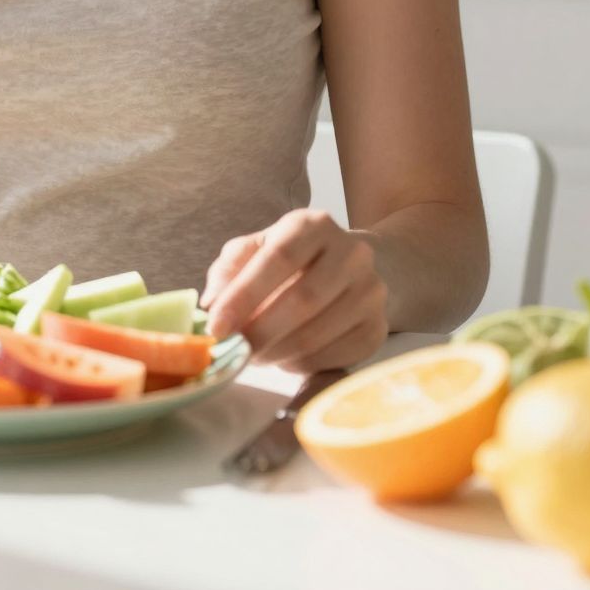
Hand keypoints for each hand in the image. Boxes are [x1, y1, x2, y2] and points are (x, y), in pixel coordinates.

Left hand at [199, 209, 388, 371]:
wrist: (352, 268)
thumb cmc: (293, 259)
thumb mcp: (258, 248)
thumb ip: (230, 269)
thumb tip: (211, 304)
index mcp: (314, 225)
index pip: (278, 258)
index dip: (243, 295)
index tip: (216, 326)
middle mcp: (351, 253)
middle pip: (303, 299)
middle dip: (260, 332)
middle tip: (234, 350)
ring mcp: (371, 291)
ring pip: (318, 333)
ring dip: (277, 353)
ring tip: (255, 355)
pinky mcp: (378, 328)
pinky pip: (335, 356)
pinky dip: (302, 364)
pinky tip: (285, 357)